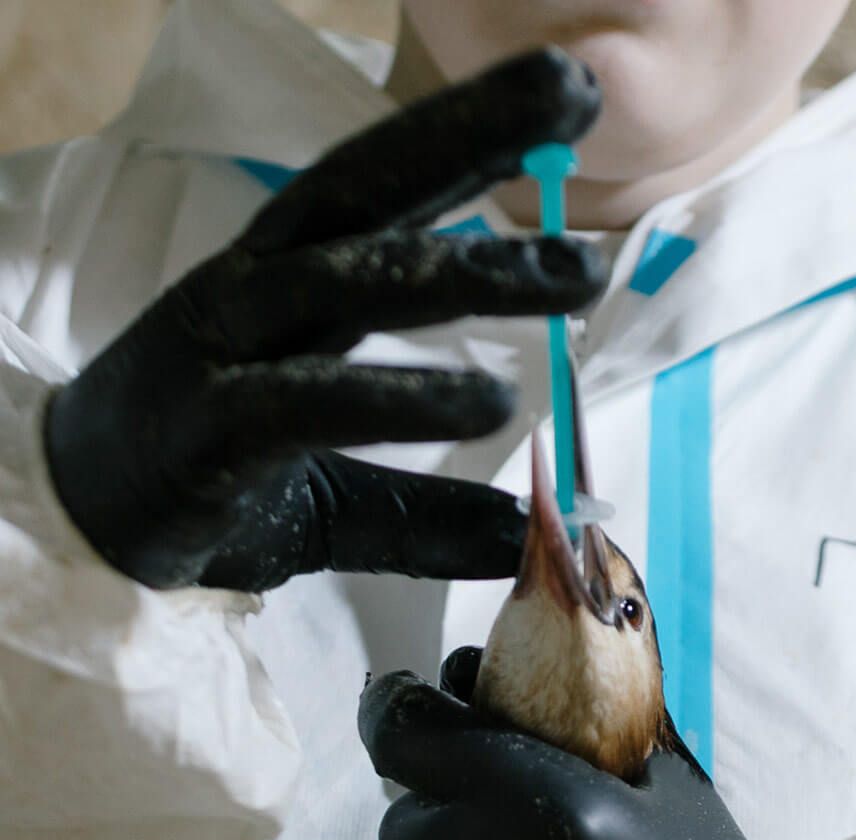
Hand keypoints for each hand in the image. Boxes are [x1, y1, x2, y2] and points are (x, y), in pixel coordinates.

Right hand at [43, 50, 605, 592]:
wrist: (80, 529)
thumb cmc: (202, 479)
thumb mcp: (335, 496)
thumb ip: (423, 513)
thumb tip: (517, 535)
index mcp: (284, 280)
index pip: (382, 188)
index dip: (468, 133)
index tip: (565, 97)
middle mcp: (258, 289)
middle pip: (368, 188)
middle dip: (470, 131)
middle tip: (575, 89)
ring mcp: (230, 350)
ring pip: (351, 280)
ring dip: (466, 269)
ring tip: (572, 272)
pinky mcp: (214, 429)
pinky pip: (312, 400)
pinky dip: (402, 398)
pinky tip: (488, 401)